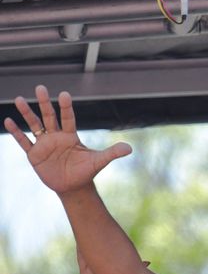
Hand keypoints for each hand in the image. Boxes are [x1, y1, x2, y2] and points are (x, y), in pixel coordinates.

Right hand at [3, 85, 131, 194]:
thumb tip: (130, 148)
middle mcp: (56, 136)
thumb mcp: (99, 161)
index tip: (65, 95)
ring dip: (27, 113)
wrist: (73, 186)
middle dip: (45, 103)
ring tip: (19, 99)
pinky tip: (8, 120)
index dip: (66, 107)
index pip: (68, 118)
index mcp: (71, 135)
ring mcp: (44, 144)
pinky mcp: (34, 154)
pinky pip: (24, 141)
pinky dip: (16, 132)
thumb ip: (112, 153)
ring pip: (34, 125)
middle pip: (49, 116)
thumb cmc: (86, 171)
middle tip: (40, 87)